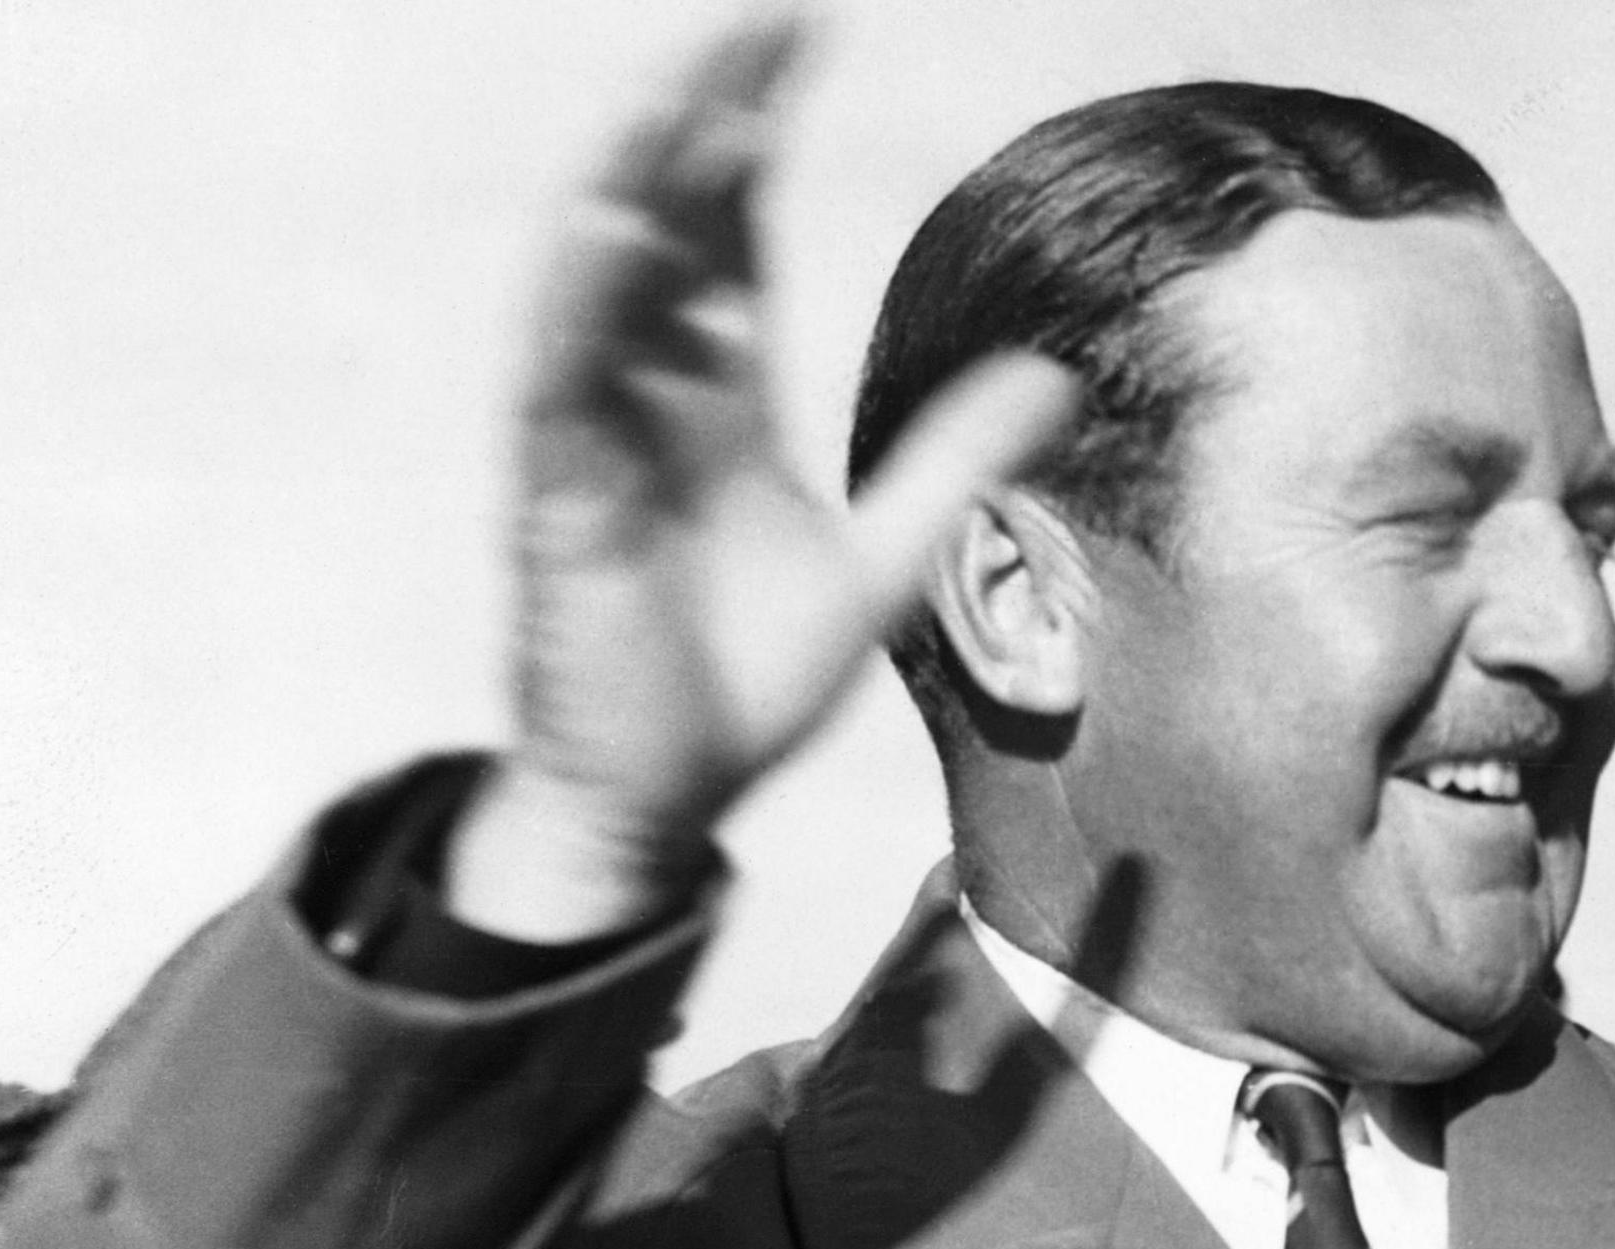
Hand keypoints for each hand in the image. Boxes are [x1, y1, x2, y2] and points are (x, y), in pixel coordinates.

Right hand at [457, 14, 1078, 940]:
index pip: (732, 225)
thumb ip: (956, 460)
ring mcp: (595, 436)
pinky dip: (585, 296)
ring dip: (644, 176)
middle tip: (764, 14)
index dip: (760, 127)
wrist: (661, 804)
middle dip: (710, 112)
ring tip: (693, 85)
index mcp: (715, 396)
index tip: (806, 31)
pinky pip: (560, 375)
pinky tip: (619, 221)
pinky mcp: (561, 496)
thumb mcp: (884, 561)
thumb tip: (1054, 375)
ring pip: (604, 273)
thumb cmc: (736, 686)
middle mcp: (646, 391)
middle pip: (671, 217)